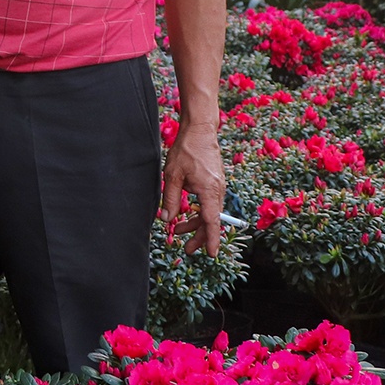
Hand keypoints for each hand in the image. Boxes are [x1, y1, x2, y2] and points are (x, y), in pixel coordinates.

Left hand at [158, 119, 225, 255]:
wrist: (200, 131)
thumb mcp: (172, 175)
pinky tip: (187, 213)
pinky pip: (209, 203)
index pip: (211, 221)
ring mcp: (218, 186)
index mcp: (209, 190)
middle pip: (210, 220)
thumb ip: (171, 199)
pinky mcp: (215, 182)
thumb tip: (166, 219)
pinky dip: (199, 211)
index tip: (211, 254)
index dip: (210, 239)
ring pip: (209, 212)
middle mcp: (217, 190)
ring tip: (178, 230)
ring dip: (196, 223)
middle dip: (199, 236)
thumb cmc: (186, 150)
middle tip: (187, 249)